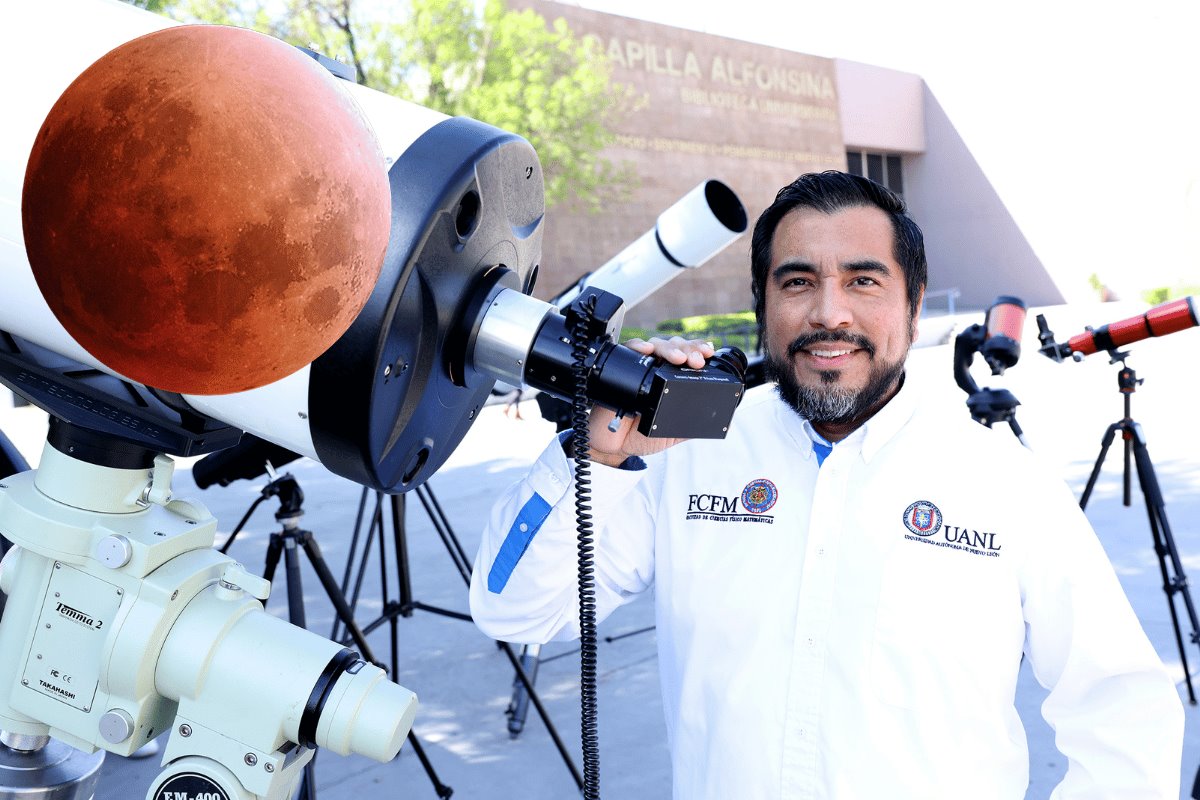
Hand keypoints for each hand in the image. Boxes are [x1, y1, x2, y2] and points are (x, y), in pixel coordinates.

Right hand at [583, 336, 714, 466]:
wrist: (614, 448)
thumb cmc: (641, 437)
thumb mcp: (673, 433)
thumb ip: (690, 424)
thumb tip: (713, 417)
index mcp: (672, 380)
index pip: (688, 357)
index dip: (698, 351)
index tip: (708, 354)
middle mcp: (657, 370)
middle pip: (674, 346)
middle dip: (688, 349)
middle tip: (695, 360)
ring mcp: (639, 368)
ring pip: (655, 345)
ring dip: (669, 347)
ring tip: (678, 358)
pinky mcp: (620, 370)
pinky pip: (628, 351)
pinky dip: (637, 346)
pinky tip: (647, 350)